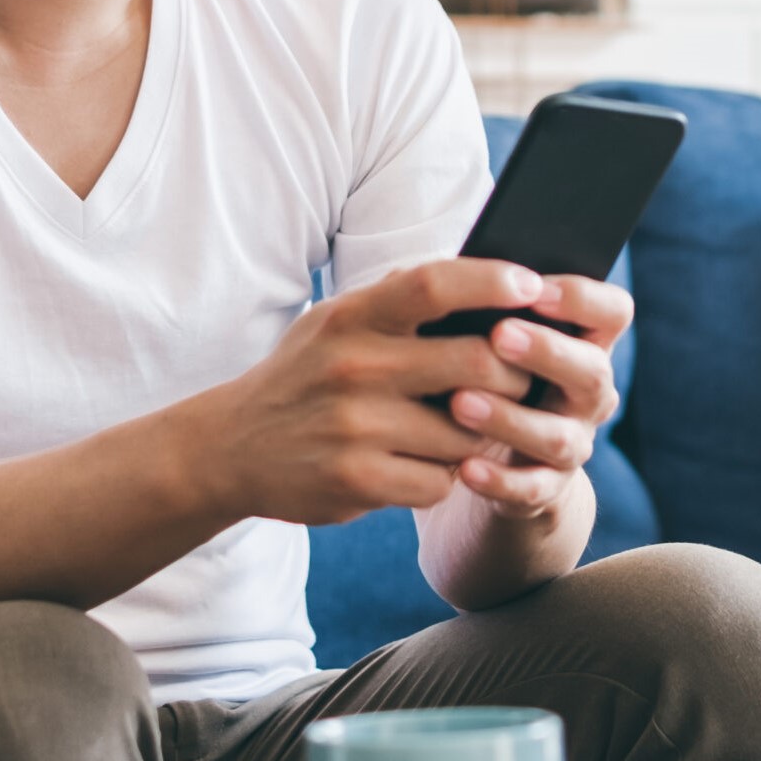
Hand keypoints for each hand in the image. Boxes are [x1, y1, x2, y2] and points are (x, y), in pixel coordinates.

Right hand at [207, 259, 539, 526]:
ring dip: (480, 433)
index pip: (432, 285)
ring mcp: (357, 427)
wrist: (230, 446)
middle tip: (524, 376)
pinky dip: (446, 475)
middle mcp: (354, 367)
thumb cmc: (303, 376)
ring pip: (469, 432)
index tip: (530, 283)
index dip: (489, 281)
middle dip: (517, 372)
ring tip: (461, 426)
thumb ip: (394, 302)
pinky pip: (442, 480)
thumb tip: (479, 280)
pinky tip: (420, 463)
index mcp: (350, 317)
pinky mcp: (360, 481)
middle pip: (475, 362)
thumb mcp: (332, 323)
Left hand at [447, 276, 631, 520]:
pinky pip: (531, 490)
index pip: (613, 311)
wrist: (490, 452)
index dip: (583, 297)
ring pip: (559, 436)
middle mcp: (588, 392)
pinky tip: (467, 468)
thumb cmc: (481, 363)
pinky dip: (501, 480)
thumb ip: (483, 301)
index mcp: (582, 340)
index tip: (534, 287)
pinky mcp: (545, 489)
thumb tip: (451, 269)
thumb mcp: (484, 328)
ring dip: (510, 417)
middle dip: (547, 351)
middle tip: (499, 335)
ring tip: (460, 402)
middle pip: (593, 371)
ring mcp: (572, 442)